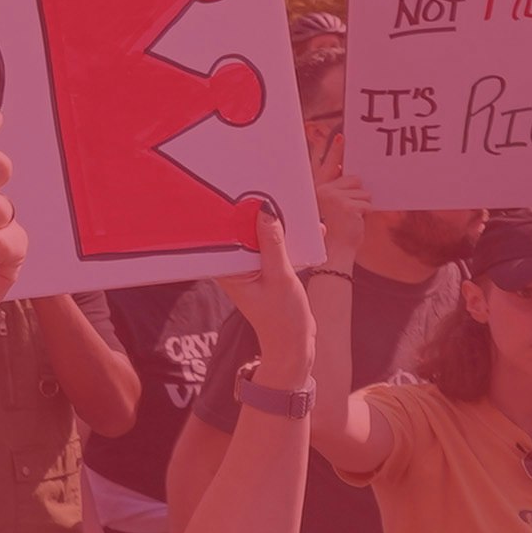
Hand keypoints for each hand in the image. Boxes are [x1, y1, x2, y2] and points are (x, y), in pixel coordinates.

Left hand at [215, 201, 312, 381]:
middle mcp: (235, 266)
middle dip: (256, 212)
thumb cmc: (283, 318)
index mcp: (228, 269)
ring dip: (276, 224)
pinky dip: (287, 238)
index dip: (234, 210)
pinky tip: (306, 228)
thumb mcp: (280, 277)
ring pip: (260, 236)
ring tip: (292, 205)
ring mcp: (250, 267)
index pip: (225, 231)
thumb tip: (265, 211)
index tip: (244, 189)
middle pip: (242, 229)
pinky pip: (273, 246)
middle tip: (272, 188)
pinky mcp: (265, 269)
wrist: (295, 344)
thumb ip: (273, 244)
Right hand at [312, 132, 367, 268]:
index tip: (341, 136)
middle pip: (352, 178)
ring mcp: (334, 196)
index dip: (334, 150)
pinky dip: (367, 214)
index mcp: (317, 190)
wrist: (333, 253)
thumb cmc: (334, 231)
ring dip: (363, 204)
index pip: (325, 165)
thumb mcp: (332, 208)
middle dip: (357, 189)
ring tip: (352, 218)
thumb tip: (354, 177)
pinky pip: (368, 203)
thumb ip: (337, 191)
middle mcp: (322, 190)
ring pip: (363, 191)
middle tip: (354, 175)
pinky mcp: (347, 204)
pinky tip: (357, 222)